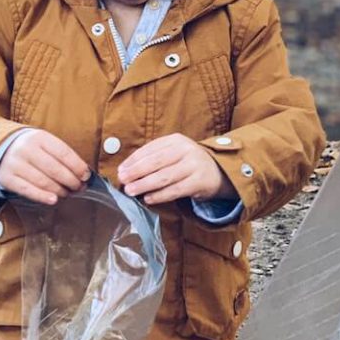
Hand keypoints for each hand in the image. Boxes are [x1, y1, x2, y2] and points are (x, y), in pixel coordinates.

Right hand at [0, 130, 90, 204]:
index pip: (63, 153)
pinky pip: (27, 190)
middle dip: (71, 181)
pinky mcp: (7, 178)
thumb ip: (61, 155)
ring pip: (42, 181)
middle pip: (54, 169)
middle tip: (79, 188)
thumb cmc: (31, 149)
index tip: (86, 176)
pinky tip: (53, 200)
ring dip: (59, 190)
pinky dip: (42, 196)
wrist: (0, 149)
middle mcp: (26, 149)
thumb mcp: (44, 143)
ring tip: (68, 193)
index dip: (77, 166)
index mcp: (39, 137)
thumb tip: (82, 173)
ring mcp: (15, 164)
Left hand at [117, 134, 238, 204]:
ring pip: (164, 177)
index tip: (121, 170)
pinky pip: (175, 190)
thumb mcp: (173, 153)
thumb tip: (126, 170)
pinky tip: (148, 199)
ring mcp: (193, 165)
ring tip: (131, 191)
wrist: (218, 171)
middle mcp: (185, 150)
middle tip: (123, 180)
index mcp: (175, 140)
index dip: (133, 160)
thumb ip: (153, 158)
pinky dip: (160, 195)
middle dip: (136, 171)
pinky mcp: (199, 181)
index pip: (150, 149)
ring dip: (145, 184)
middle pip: (156, 162)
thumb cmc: (187, 163)